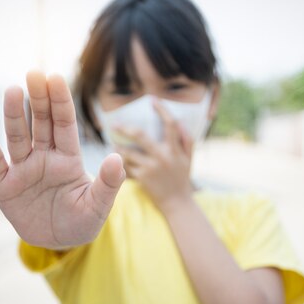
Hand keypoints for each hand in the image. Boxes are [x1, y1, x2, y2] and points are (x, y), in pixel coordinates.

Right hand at [0, 72, 125, 248]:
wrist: (57, 243)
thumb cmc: (81, 222)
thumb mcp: (98, 206)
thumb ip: (108, 183)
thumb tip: (117, 158)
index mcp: (68, 159)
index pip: (64, 124)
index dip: (60, 101)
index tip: (56, 77)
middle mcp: (44, 158)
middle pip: (41, 123)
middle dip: (38, 99)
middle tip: (34, 73)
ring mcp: (23, 169)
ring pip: (18, 136)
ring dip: (15, 115)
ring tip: (13, 91)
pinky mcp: (4, 185)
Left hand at [114, 98, 194, 213]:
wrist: (176, 203)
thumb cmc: (182, 177)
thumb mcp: (189, 158)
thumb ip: (187, 140)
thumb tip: (180, 121)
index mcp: (175, 150)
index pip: (170, 125)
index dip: (162, 110)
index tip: (152, 100)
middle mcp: (162, 157)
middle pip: (141, 136)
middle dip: (126, 128)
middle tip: (115, 124)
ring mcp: (150, 168)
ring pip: (128, 153)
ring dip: (118, 147)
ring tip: (114, 144)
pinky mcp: (141, 179)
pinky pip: (126, 167)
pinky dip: (120, 163)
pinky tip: (116, 161)